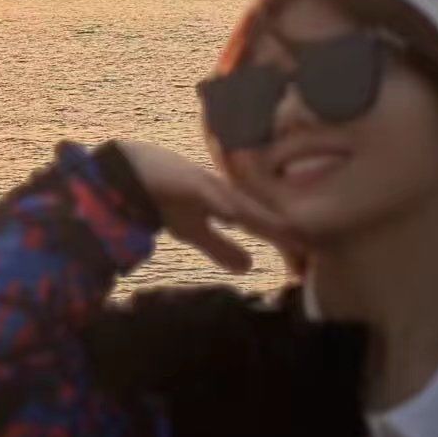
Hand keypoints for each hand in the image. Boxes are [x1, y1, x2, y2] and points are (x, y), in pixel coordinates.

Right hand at [117, 140, 302, 272]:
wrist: (129, 169)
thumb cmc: (166, 195)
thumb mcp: (194, 230)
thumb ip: (220, 246)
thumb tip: (248, 268)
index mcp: (231, 202)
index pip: (263, 224)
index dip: (284, 242)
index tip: (307, 264)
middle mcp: (225, 190)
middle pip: (260, 214)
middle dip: (283, 233)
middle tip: (308, 254)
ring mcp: (207, 183)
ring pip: (240, 203)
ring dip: (261, 218)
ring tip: (287, 234)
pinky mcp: (186, 180)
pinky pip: (205, 192)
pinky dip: (220, 202)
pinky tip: (233, 213)